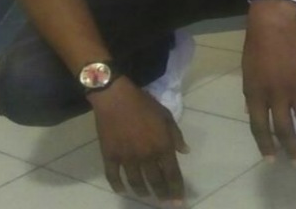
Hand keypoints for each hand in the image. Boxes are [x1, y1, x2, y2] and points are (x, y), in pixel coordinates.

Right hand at [88, 77, 188, 205]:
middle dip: (162, 194)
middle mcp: (146, 156)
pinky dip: (118, 186)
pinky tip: (122, 190)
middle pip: (156, 181)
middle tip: (164, 202)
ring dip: (142, 191)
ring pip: (136, 182)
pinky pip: (114, 177)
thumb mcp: (166, 115)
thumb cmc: (144, 103)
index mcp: (162, 145)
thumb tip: (185, 151)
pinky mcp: (110, 157)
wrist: (116, 97)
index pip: (173, 174)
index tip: (179, 201)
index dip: (177, 189)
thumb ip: (176, 135)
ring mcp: (127, 158)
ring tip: (146, 195)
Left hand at [242, 1, 295, 163]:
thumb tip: (252, 112)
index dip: (266, 145)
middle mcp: (276, 95)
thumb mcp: (247, 71)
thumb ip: (252, 93)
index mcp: (256, 93)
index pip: (260, 127)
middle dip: (292, 149)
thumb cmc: (257, 44)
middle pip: (285, 129)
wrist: (274, 21)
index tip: (272, 159)